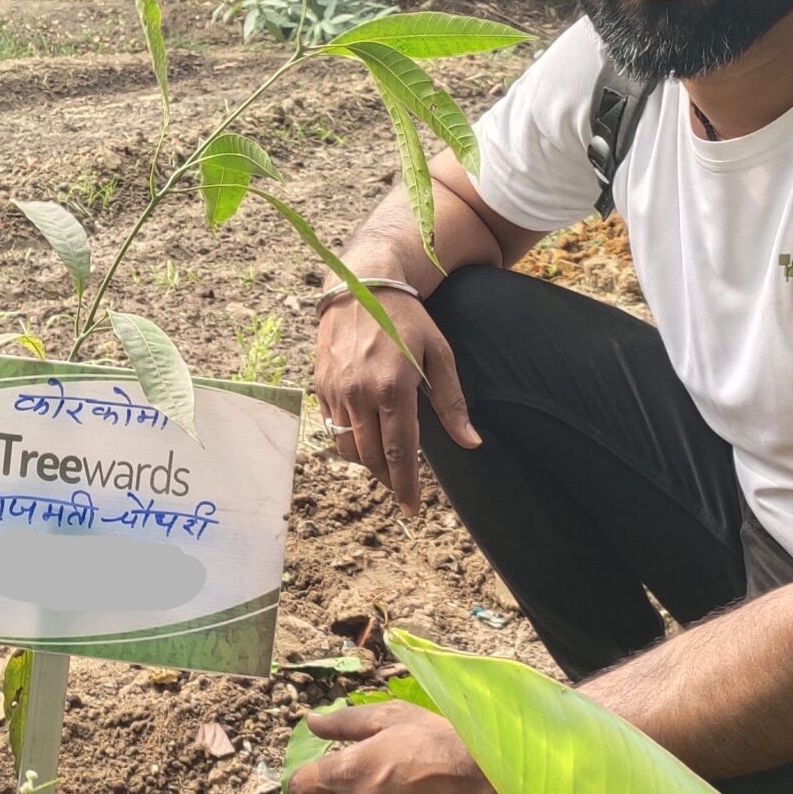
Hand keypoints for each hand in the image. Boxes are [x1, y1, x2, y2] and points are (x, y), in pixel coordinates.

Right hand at [315, 291, 478, 512]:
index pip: (399, 451)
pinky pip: (332, 428)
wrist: (361, 285)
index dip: (406, 484)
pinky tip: (364, 438)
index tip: (411, 508)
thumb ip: (452, 403)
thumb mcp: (439, 354)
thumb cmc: (407, 319)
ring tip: (384, 466)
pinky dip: (349, 441)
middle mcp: (360, 392)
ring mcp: (336, 390)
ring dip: (367, 463)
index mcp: (394, 387)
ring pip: (348, 447)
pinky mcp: (321, 385)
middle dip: (388, 479)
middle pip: (371, 456)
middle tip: (401, 489)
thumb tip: (471, 442)